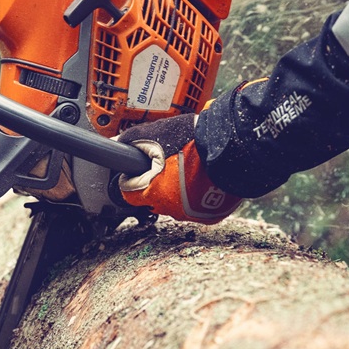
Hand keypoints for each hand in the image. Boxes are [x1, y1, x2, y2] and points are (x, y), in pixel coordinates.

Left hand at [115, 112, 240, 223]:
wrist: (233, 147)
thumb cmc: (195, 140)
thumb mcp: (156, 134)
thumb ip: (132, 141)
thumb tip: (115, 143)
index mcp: (154, 192)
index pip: (129, 193)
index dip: (133, 177)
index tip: (139, 166)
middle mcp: (171, 209)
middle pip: (152, 199)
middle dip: (156, 182)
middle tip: (168, 162)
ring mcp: (192, 214)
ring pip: (174, 202)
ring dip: (176, 188)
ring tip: (188, 166)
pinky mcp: (210, 215)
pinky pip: (195, 205)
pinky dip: (195, 193)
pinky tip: (202, 176)